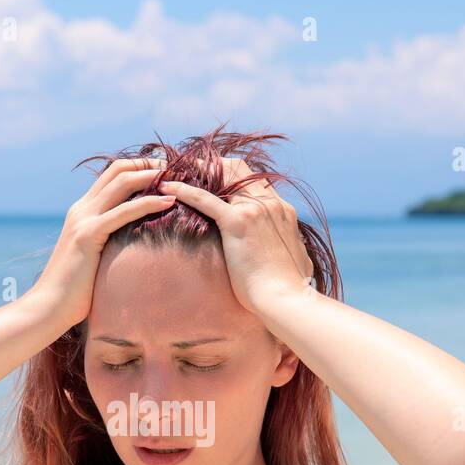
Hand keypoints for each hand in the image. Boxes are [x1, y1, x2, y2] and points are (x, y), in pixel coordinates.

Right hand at [30, 157, 175, 327]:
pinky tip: (169, 202)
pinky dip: (149, 203)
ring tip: (177, 178)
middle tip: (175, 168)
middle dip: (148, 164)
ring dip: (152, 176)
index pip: (112, 176)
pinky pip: (124, 211)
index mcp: (82, 212)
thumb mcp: (94, 260)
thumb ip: (108, 246)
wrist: (49, 306)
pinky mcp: (89, 235)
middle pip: (118, 170)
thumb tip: (131, 250)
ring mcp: (83, 219)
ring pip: (121, 182)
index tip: (163, 172)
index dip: (138, 168)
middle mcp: (81, 209)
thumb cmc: (74, 291)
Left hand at [157, 157, 314, 313]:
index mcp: (283, 210)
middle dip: (214, 167)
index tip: (216, 182)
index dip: (234, 179)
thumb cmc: (290, 288)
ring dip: (198, 172)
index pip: (255, 182)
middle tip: (190, 170)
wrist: (286, 298)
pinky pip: (205, 198)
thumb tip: (294, 252)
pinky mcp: (238, 222)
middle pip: (239, 170)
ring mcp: (255, 210)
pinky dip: (183, 190)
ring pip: (223, 176)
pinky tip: (166, 188)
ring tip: (176, 173)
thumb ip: (292, 247)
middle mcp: (270, 203)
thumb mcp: (298, 260)